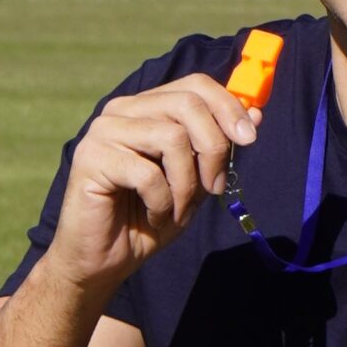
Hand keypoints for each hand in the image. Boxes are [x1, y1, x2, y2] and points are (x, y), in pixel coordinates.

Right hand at [47, 75, 259, 293]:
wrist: (102, 261)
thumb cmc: (146, 220)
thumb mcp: (194, 182)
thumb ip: (216, 148)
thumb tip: (256, 114)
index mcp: (146, 108)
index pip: (194, 85)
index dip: (228, 107)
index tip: (249, 139)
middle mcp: (122, 110)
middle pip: (187, 104)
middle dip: (214, 147)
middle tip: (215, 187)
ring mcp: (103, 131)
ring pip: (171, 137)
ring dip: (187, 184)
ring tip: (178, 210)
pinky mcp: (91, 158)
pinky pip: (148, 173)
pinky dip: (162, 203)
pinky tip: (153, 217)